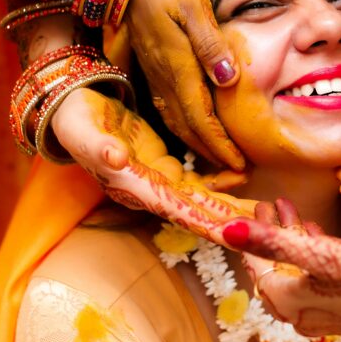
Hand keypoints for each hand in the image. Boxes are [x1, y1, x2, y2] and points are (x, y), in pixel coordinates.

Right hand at [52, 88, 252, 243]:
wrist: (71, 108)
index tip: (235, 233)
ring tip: (266, 215)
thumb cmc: (74, 120)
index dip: (206, 222)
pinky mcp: (165, 167)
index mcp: (132, 187)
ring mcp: (159, 181)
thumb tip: (116, 159)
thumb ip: (99, 146)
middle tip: (269, 229)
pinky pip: (199, 183)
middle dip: (231, 222)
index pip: (176, 210)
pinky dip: (222, 185)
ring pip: (202, 201)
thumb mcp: (83, 130)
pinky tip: (244, 182)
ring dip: (232, 209)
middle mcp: (148, 191)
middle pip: (198, 212)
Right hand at [125, 0, 244, 169]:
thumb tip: (229, 79)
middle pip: (188, 127)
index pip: (201, 118)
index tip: (240, 165)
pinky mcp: (149, 64)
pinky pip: (166, 106)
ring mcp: (153, 72)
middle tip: (237, 172)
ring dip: (197, 143)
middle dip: (212, 153)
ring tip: (219, 159)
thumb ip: (210, 44)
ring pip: (176, 120)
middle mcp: (163, 77)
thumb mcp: (192, 3)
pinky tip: (192, 128)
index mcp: (177, 66)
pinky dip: (183, 125)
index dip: (221, 145)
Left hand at [224, 201, 340, 340]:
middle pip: (274, 269)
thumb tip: (226, 229)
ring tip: (297, 216)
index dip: (255, 233)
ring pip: (295, 274)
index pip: (257, 264)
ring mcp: (322, 316)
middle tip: (274, 205)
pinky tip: (323, 239)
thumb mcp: (324, 254)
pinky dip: (312, 258)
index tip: (259, 203)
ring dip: (293, 243)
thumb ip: (273, 241)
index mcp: (287, 301)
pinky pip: (315, 282)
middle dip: (273, 235)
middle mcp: (299, 314)